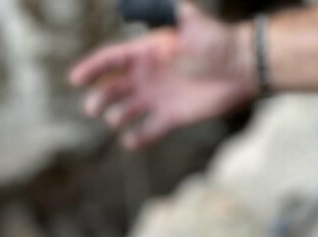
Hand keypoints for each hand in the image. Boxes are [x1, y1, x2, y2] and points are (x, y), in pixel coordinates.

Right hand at [70, 3, 256, 148]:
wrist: (241, 67)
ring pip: (127, 110)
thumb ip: (163, 12)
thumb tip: (133, 6)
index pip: (110, 60)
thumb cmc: (216, 42)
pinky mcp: (171, 118)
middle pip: (113, 87)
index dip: (92, 69)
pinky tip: (129, 142)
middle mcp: (147, 76)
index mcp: (146, 52)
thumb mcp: (189, 22)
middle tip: (92, 108)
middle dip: (99, 97)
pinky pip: (148, 131)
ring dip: (117, 116)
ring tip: (116, 120)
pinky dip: (138, 138)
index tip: (75, 79)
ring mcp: (158, 98)